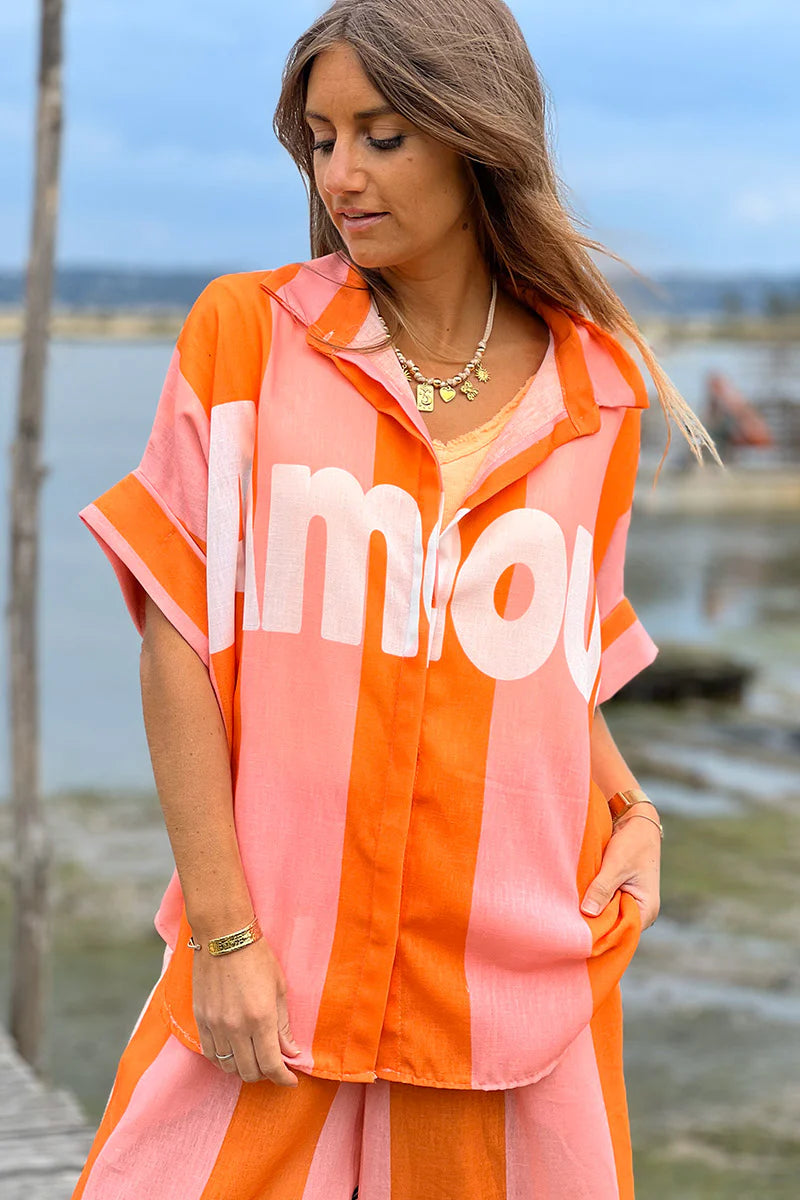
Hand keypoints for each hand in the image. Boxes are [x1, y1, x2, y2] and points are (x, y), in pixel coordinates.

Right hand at [192, 935, 301, 1085]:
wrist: (223, 936)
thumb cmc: (257, 957)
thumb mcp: (279, 988)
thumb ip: (283, 1025)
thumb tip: (291, 1053)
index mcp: (261, 1018)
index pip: (272, 1066)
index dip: (283, 1079)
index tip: (290, 1080)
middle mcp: (236, 1027)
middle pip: (250, 1072)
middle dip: (266, 1075)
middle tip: (275, 1066)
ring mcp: (215, 1026)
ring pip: (228, 1067)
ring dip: (244, 1069)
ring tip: (255, 1058)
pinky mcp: (201, 1020)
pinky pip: (211, 1055)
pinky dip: (224, 1061)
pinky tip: (234, 1053)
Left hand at [580, 806, 660, 930]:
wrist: (636, 821)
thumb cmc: (633, 842)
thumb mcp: (616, 865)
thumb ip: (602, 888)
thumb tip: (588, 913)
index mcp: (647, 910)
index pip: (622, 933)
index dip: (601, 933)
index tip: (578, 932)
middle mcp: (640, 911)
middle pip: (613, 926)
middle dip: (594, 922)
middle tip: (569, 921)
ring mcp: (629, 902)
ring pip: (606, 915)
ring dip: (591, 911)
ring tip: (570, 910)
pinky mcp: (619, 893)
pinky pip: (603, 903)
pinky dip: (592, 901)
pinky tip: (576, 899)